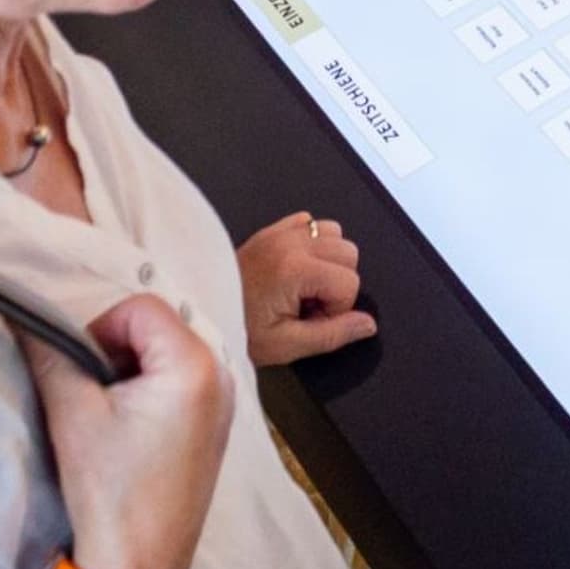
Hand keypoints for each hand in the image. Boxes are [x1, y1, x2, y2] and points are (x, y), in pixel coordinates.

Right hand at [27, 293, 231, 568]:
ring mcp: (224, 405)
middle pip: (157, 328)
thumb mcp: (72, 413)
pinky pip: (181, 384)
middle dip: (116, 351)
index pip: (140, 307)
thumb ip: (50, 355)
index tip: (80, 373)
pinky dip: (150, 393)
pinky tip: (129, 434)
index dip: (99, 329)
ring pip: (167, 356)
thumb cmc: (109, 489)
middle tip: (91, 396)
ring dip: (130, 373)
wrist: (137, 567)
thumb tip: (24, 317)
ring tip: (108, 418)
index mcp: (195, 365)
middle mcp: (221, 376)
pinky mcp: (217, 429)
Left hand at [237, 212, 377, 364]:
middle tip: (308, 305)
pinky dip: (313, 243)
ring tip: (303, 287)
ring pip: (335, 233)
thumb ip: (333, 334)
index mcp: (293, 270)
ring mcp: (280, 232)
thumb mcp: (287, 345)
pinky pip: (312, 223)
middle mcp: (290, 243)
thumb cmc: (238, 328)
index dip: (337, 308)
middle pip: (349, 252)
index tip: (312, 319)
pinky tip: (296, 270)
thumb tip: (366, 325)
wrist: (202, 313)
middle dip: (337, 283)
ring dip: (328, 261)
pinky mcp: (273, 230)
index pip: (350, 282)